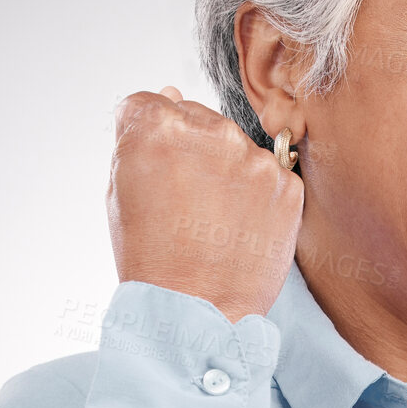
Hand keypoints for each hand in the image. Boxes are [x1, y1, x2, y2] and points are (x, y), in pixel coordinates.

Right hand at [107, 84, 302, 322]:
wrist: (198, 313)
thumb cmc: (152, 258)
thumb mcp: (120, 192)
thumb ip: (140, 139)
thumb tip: (169, 95)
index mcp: (156, 126)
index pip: (150, 103)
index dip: (147, 139)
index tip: (154, 170)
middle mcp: (209, 131)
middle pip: (196, 118)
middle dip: (189, 149)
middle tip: (184, 201)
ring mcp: (253, 157)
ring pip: (234, 145)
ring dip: (225, 170)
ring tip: (212, 219)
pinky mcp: (286, 184)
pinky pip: (267, 174)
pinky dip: (256, 195)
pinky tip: (238, 227)